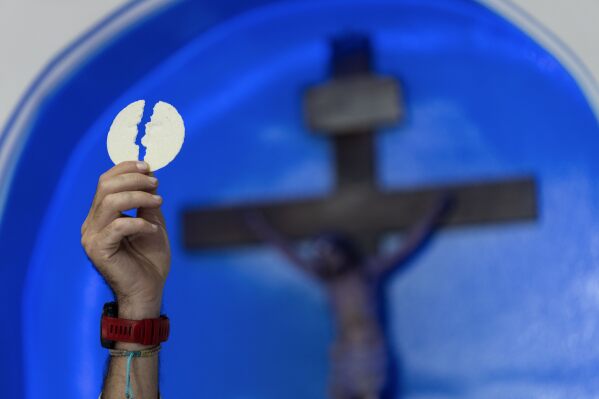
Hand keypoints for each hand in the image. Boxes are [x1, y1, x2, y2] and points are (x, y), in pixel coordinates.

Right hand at [81, 161, 170, 319]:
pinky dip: (138, 222)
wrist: (149, 289)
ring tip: (158, 201)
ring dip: (138, 196)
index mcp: (101, 215)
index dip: (126, 169)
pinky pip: (117, 226)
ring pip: (109, 202)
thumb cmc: (150, 258)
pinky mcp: (98, 250)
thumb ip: (147, 201)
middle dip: (133, 179)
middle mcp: (92, 223)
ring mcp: (92, 237)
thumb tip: (149, 175)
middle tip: (156, 184)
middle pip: (105, 186)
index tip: (149, 167)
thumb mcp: (152, 222)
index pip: (105, 181)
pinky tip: (152, 228)